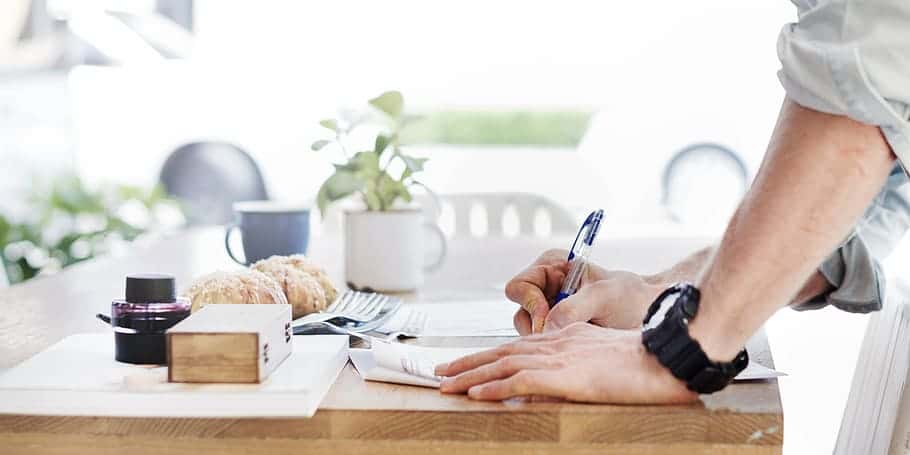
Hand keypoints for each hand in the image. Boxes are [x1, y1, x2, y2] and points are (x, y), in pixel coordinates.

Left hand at [435, 323, 695, 403]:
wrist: (665, 358)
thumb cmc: (644, 360)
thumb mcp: (604, 357)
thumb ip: (578, 363)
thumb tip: (557, 378)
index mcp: (565, 337)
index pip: (516, 346)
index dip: (487, 355)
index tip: (465, 364)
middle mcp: (555, 343)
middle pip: (501, 352)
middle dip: (468, 362)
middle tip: (440, 372)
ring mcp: (558, 358)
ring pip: (502, 365)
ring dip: (470, 375)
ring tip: (445, 385)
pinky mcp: (564, 375)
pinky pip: (520, 381)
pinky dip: (494, 387)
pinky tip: (475, 394)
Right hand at [505, 249, 661, 333]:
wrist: (652, 316)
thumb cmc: (632, 297)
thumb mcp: (604, 297)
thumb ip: (573, 308)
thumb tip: (547, 328)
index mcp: (552, 267)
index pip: (520, 285)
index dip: (531, 304)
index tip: (550, 319)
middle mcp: (546, 289)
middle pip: (521, 312)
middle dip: (539, 326)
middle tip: (564, 335)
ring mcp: (550, 312)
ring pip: (529, 332)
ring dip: (549, 339)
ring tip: (578, 338)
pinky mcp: (557, 333)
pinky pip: (543, 345)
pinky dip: (556, 349)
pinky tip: (577, 347)